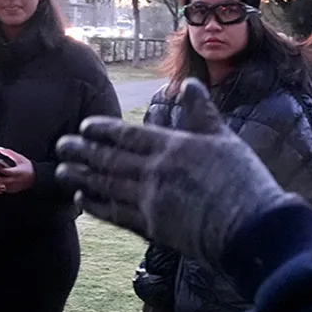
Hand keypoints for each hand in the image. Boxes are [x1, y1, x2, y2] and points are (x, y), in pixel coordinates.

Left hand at [0, 149, 34, 193]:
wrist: (35, 178)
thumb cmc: (28, 168)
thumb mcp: (20, 158)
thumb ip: (9, 153)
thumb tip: (0, 149)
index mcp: (17, 173)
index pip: (4, 171)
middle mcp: (14, 181)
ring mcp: (12, 187)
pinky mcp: (10, 190)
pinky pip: (0, 188)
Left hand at [56, 78, 291, 264]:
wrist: (251, 227)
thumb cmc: (244, 181)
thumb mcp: (224, 138)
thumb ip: (201, 112)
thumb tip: (191, 83)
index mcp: (173, 147)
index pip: (128, 135)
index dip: (103, 131)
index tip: (84, 127)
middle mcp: (156, 172)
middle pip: (110, 160)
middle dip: (83, 151)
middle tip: (61, 145)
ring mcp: (152, 201)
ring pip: (107, 186)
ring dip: (82, 177)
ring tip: (62, 170)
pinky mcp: (154, 228)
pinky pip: (117, 214)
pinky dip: (97, 206)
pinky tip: (82, 200)